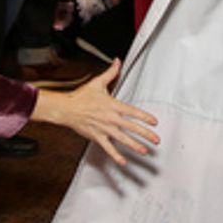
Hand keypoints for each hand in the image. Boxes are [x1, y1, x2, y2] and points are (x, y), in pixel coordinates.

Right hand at [31, 60, 159, 165]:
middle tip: (156, 139)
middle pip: (132, 127)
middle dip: (145, 134)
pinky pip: (108, 148)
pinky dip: (115, 155)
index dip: (145, 117)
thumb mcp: (98, 83)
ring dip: (135, 146)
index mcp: (113, 105)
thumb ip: (111, 73)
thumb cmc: (82, 97)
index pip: (133, 112)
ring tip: (145, 151)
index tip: (154, 122)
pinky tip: (123, 161)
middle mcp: (111, 118)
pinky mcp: (97, 137)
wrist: (67, 109)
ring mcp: (104, 129)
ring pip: (123, 139)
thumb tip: (118, 61)